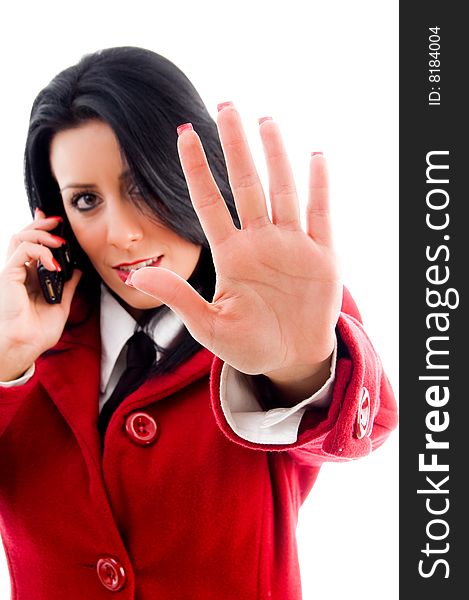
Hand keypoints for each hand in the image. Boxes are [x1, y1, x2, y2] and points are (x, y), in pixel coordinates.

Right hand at [0, 209, 81, 379]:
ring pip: (20, 238)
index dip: (41, 231)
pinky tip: (54, 263)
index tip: (56, 224)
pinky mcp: (8, 276)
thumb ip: (68, 287)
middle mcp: (19, 273)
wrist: (25, 346)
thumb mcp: (61, 305)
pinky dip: (41, 251)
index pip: (32, 246)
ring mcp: (12, 273)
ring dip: (42, 234)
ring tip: (60, 242)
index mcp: (29, 278)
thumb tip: (77, 272)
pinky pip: (23, 251)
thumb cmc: (37, 332)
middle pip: (23, 237)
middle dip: (40, 225)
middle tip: (57, 221)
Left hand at [129, 105, 341, 388]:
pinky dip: (319, 186)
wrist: (290, 360)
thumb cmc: (249, 345)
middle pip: (245, 184)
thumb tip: (137, 276)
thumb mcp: (209, 326)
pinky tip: (315, 157)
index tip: (183, 134)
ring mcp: (291, 245)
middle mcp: (259, 242)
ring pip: (282, 190)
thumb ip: (179, 298)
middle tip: (226, 106)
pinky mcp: (321, 256)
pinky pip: (320, 214)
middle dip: (235, 146)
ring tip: (265, 120)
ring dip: (275, 156)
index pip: (209, 202)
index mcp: (231, 256)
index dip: (197, 168)